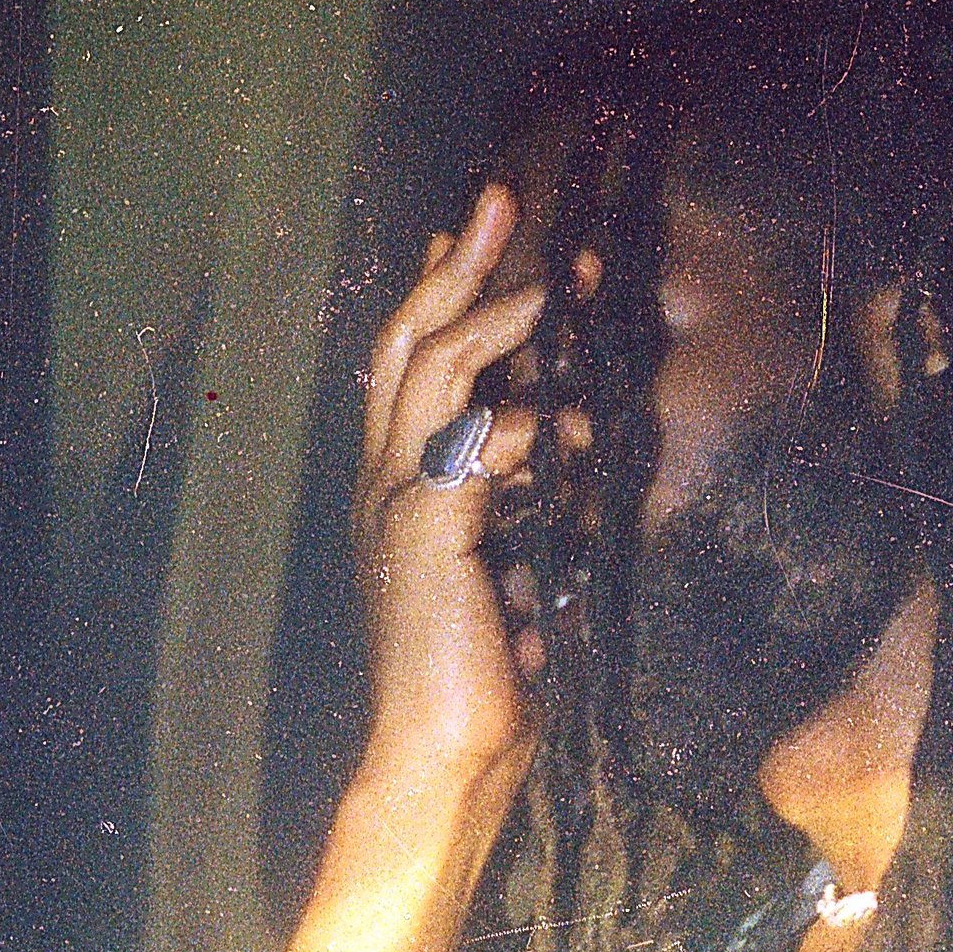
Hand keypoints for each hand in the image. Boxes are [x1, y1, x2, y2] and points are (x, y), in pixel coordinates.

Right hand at [353, 182, 549, 802]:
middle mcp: (383, 483)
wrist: (444, 755)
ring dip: (496, 314)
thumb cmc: (482, 682)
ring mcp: (397, 503)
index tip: (476, 240)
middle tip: (498, 196)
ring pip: (434, 372)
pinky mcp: (429, 530)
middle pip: (408, 341)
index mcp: (396, 489)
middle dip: (456, 265)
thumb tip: (561, 472)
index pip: (407, 366)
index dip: (439, 294)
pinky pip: (474, 445)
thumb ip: (516, 518)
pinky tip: (570, 424)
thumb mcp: (505, 576)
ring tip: (553, 280)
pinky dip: (527, 424)